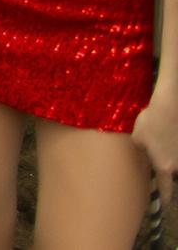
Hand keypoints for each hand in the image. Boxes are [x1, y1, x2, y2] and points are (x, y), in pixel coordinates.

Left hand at [133, 91, 177, 214]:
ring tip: (160, 145)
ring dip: (169, 157)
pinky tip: (167, 137)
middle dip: (165, 172)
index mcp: (163, 165)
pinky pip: (176, 150)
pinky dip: (172, 147)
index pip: (165, 188)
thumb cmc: (150, 122)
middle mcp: (177, 164)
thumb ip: (140, 153)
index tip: (164, 204)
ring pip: (175, 161)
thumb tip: (141, 159)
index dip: (164, 197)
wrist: (170, 107)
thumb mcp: (137, 139)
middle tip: (156, 164)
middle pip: (171, 173)